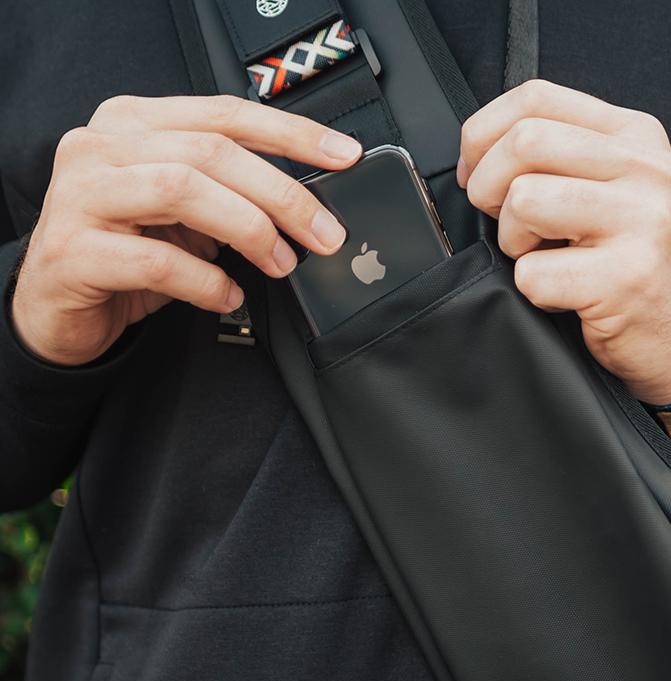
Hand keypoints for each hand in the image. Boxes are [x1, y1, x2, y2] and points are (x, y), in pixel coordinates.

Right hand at [11, 95, 361, 366]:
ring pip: (182, 191)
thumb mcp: (184, 216)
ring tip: (279, 264)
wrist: (56, 306)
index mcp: (134, 124)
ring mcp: (81, 195)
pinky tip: (227, 296)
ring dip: (249, 230)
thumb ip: (228, 195)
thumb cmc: (127, 254)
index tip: (344, 155)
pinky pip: (157, 261)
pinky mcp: (74, 251)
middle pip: (211, 152)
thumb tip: (306, 207)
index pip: (225, 114)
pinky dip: (207, 281)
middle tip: (324, 235)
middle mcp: (102, 147)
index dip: (292, 133)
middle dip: (282, 195)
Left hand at [457, 80, 670, 405]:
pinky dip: (534, 292)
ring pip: (524, 201)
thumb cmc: (633, 266)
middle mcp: (646, 170)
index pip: (536, 98)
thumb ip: (562, 158)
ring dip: (512, 242)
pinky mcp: (625, 278)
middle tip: (504, 224)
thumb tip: (480, 154)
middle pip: (524, 142)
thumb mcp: (613, 190)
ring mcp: (641, 222)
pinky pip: (533, 274)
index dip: (483, 135)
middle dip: (488, 188)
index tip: (475, 173)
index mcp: (636, 136)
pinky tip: (564, 297)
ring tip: (543, 260)